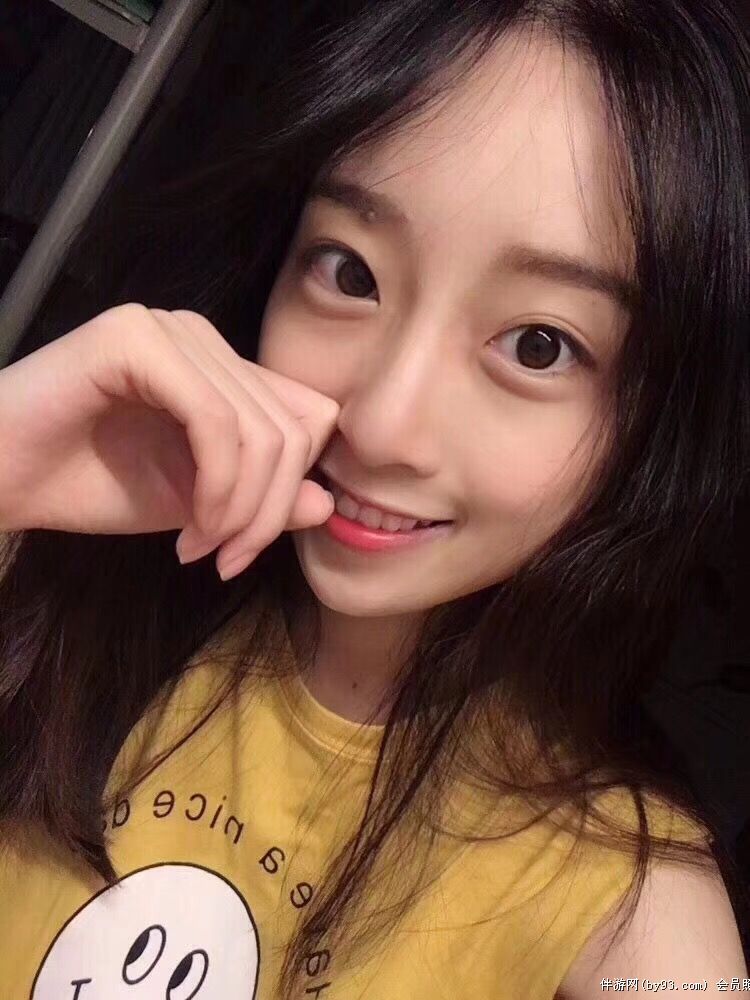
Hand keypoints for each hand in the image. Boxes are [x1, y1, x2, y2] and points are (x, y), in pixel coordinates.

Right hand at [0, 303, 338, 579]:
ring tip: (198, 548)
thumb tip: (327, 504)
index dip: (289, 490)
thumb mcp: (194, 505)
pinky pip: (214, 420)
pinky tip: (184, 527)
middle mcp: (204, 338)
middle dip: (266, 514)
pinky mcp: (136, 338)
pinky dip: (215, 487)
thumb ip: (260, 500)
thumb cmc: (83, 485)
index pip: (307, 419)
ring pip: (262, 431)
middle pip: (294, 429)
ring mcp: (171, 330)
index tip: (240, 550)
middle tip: (221, 559)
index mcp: (221, 367)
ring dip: (240, 510)